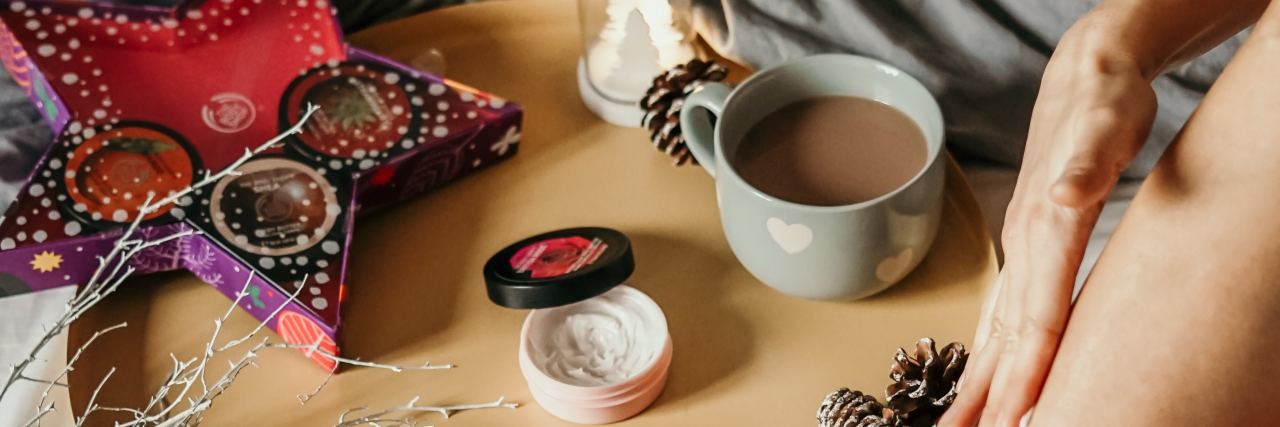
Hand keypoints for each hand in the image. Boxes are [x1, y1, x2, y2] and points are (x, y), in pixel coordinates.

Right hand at [940, 46, 1156, 426]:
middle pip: (1003, 338)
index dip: (1026, 373)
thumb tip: (1063, 195)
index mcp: (1045, 230)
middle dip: (986, 397)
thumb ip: (1083, 165)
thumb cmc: (1102, 105)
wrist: (1085, 76)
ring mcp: (1022, 251)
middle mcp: (1025, 247)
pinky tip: (983, 374)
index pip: (1036, 319)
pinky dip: (990, 353)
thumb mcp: (1105, 127)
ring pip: (994, 332)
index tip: (1016, 421)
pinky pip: (1006, 316)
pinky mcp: (1030, 251)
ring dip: (975, 383)